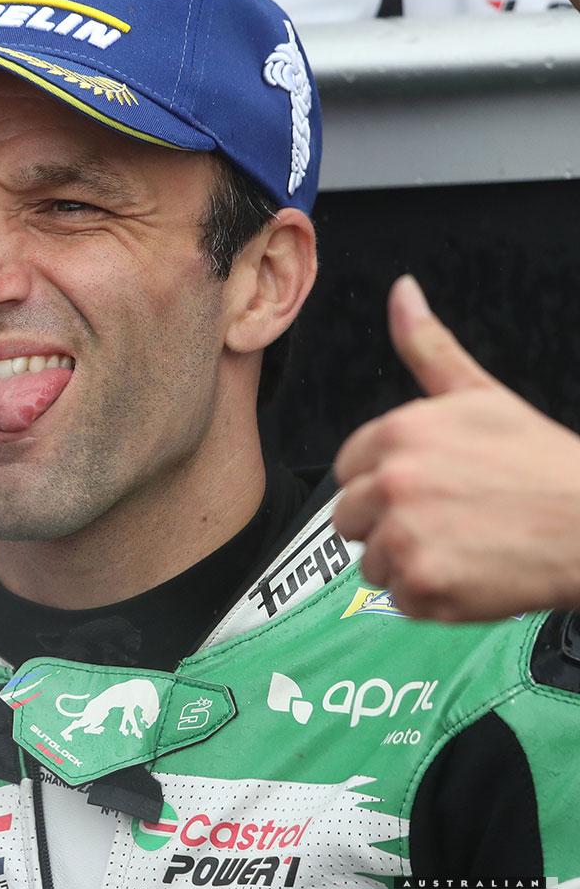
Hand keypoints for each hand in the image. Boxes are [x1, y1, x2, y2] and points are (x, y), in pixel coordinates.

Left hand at [333, 276, 579, 620]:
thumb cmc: (541, 461)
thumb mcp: (481, 394)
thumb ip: (428, 347)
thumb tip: (401, 291)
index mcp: (396, 433)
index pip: (348, 470)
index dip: (385, 482)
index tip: (431, 486)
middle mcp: (391, 482)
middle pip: (350, 518)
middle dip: (390, 524)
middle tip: (450, 519)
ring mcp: (404, 536)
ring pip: (370, 562)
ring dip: (409, 562)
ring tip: (464, 545)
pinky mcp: (421, 585)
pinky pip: (398, 598)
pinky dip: (431, 597)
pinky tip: (472, 573)